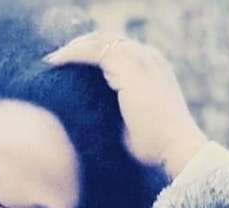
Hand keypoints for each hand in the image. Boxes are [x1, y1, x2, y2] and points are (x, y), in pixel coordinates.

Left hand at [45, 32, 208, 178]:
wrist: (176, 148)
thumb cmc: (158, 146)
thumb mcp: (135, 122)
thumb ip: (118, 111)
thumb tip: (94, 117)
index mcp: (152, 67)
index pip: (119, 49)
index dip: (93, 52)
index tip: (71, 65)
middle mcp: (148, 56)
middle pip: (107, 38)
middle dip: (80, 45)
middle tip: (57, 59)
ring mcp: (140, 59)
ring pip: (98, 41)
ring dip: (73, 48)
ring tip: (52, 60)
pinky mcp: (129, 68)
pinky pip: (94, 52)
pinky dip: (73, 55)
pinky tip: (56, 63)